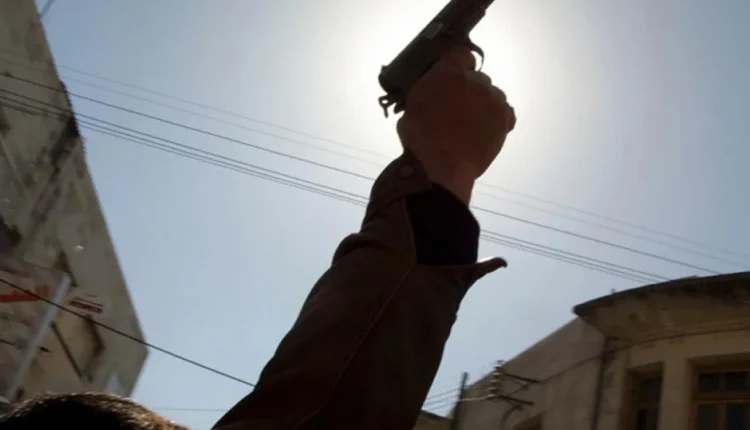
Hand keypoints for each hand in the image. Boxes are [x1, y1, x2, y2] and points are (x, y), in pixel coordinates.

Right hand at [397, 47, 515, 203]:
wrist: (442, 166)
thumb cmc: (420, 138)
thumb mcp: (411, 107)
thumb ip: (427, 90)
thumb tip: (434, 91)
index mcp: (448, 72)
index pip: (462, 55)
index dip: (459, 67)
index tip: (452, 81)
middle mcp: (475, 79)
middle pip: (478, 78)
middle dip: (470, 91)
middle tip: (457, 111)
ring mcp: (493, 98)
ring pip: (492, 96)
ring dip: (483, 106)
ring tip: (471, 126)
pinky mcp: (505, 117)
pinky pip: (505, 113)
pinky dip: (497, 120)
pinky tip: (485, 132)